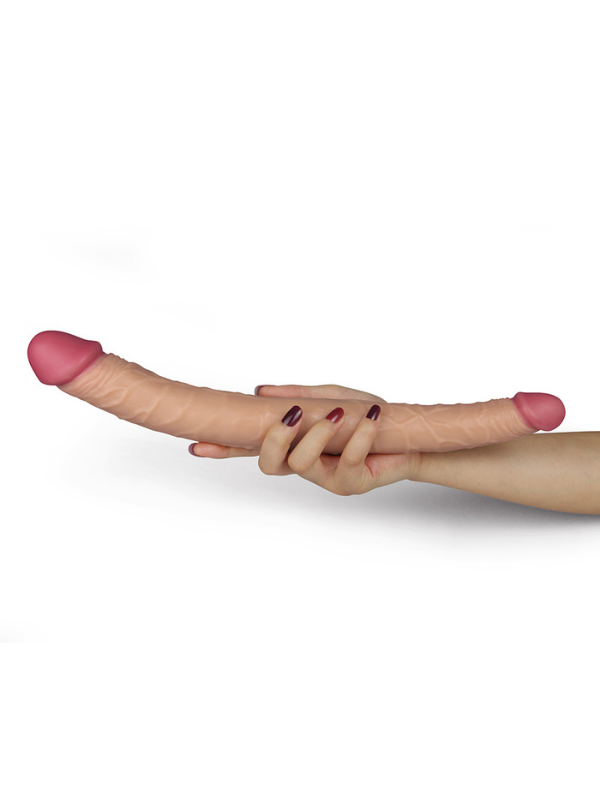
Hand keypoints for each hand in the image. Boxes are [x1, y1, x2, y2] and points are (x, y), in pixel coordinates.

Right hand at [188, 384, 421, 495]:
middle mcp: (305, 464)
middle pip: (269, 465)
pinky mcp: (350, 484)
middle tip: (288, 417)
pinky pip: (347, 461)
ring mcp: (325, 477)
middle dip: (272, 440)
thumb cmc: (368, 417)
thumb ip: (298, 396)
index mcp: (295, 443)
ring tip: (334, 414)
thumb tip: (260, 391)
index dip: (224, 448)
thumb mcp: (331, 397)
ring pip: (301, 464)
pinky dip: (359, 434)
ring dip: (315, 435)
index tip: (197, 444)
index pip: (252, 446)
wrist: (409, 437)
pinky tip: (370, 416)